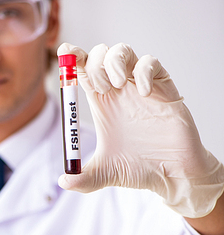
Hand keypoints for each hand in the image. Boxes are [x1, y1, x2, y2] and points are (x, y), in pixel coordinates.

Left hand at [57, 43, 223, 217]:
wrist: (171, 175)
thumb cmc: (137, 168)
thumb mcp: (104, 173)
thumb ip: (83, 179)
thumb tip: (63, 182)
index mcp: (100, 102)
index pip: (82, 70)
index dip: (72, 59)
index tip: (64, 53)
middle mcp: (117, 90)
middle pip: (99, 55)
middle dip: (94, 63)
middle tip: (99, 88)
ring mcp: (139, 86)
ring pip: (123, 52)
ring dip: (114, 61)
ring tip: (116, 84)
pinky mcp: (163, 88)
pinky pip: (152, 63)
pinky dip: (144, 70)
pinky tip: (143, 92)